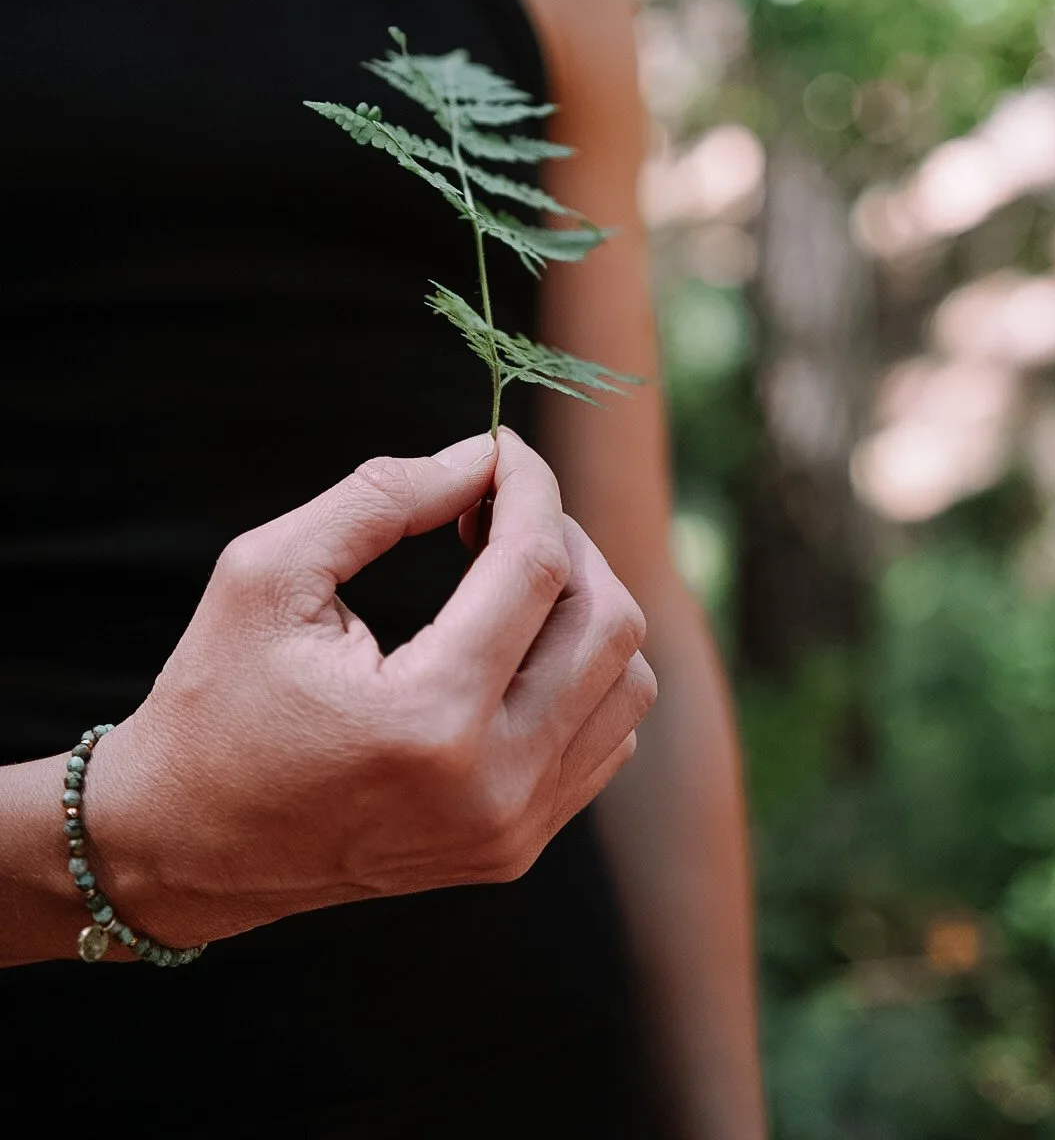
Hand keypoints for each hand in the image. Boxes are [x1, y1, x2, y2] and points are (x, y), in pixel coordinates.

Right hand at [86, 430, 655, 945]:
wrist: (185, 848)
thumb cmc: (215, 700)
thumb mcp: (269, 573)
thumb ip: (383, 498)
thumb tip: (484, 457)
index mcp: (428, 717)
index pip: (536, 567)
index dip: (530, 486)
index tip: (503, 450)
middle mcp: (492, 785)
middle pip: (606, 619)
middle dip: (562, 539)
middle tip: (495, 514)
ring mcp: (513, 828)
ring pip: (625, 678)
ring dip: (582, 605)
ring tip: (506, 576)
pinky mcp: (517, 848)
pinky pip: (606, 734)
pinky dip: (581, 671)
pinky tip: (512, 646)